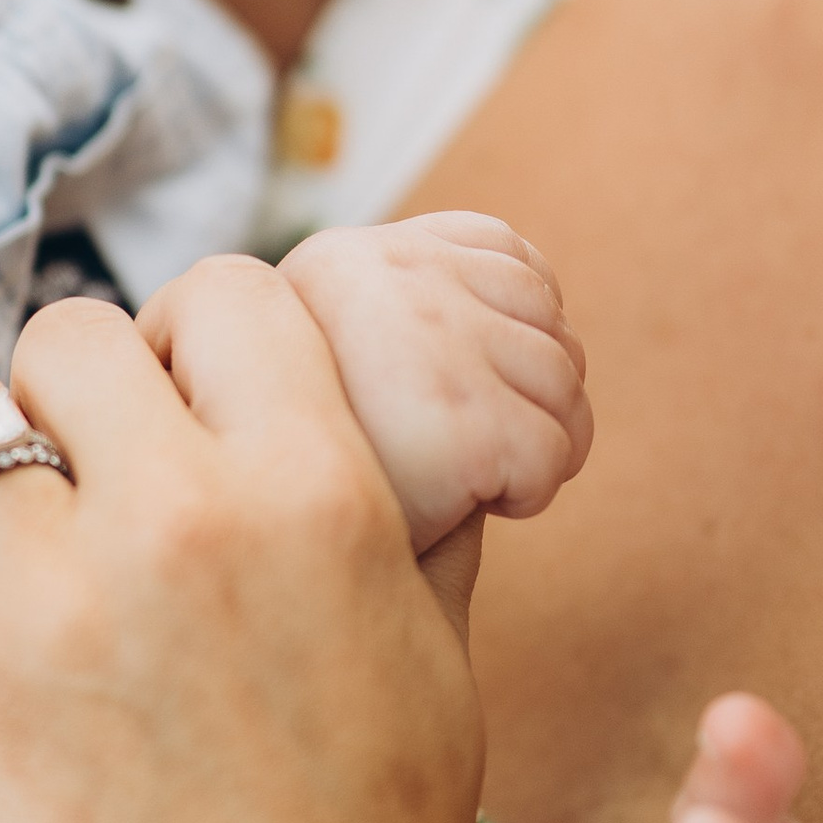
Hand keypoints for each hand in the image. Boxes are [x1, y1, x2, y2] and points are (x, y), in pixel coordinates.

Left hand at [0, 281, 496, 822]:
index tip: (171, 389)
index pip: (228, 295)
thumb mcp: (433, 653)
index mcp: (321, 494)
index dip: (191, 333)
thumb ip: (405, 518)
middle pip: (69, 338)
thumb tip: (419, 432)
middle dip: (65, 383)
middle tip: (64, 450)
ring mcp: (60, 607)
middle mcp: (187, 523)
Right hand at [258, 210, 590, 546]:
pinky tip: (471, 506)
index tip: (480, 388)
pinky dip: (530, 491)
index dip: (514, 325)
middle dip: (535, 388)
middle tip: (482, 451)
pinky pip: (551, 452)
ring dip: (541, 441)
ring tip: (478, 479)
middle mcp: (386, 279)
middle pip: (545, 315)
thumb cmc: (288, 482)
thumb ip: (388, 314)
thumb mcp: (316, 361)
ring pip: (563, 381)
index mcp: (344, 259)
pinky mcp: (464, 426)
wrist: (259, 569)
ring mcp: (428, 345)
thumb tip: (531, 295)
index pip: (503, 252)